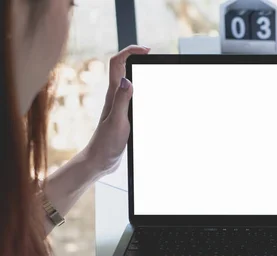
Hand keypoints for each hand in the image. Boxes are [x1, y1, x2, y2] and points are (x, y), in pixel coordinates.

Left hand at [83, 45, 149, 174]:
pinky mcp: (124, 116)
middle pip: (123, 68)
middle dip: (137, 57)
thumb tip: (128, 80)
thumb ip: (122, 101)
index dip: (131, 51)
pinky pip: (134, 97)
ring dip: (140, 72)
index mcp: (113, 95)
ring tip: (155, 72)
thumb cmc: (106, 144)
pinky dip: (143, 90)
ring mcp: (120, 106)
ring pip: (129, 82)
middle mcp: (115, 97)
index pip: (118, 63)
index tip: (147, 50)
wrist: (99, 161)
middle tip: (153, 57)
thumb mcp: (117, 122)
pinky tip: (153, 98)